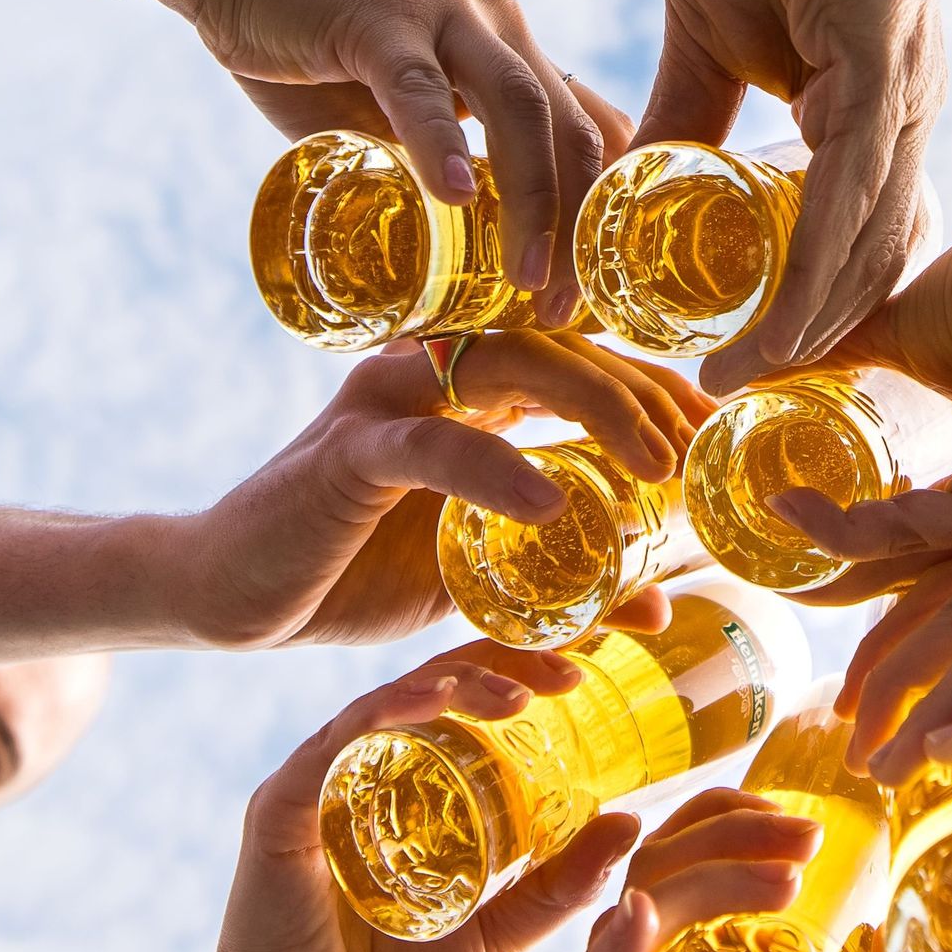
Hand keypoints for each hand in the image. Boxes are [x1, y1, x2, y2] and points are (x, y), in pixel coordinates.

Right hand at [139, 652, 667, 951]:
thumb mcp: (495, 935)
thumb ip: (555, 886)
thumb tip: (629, 823)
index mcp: (402, 795)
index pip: (466, 711)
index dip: (525, 677)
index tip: (595, 671)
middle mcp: (355, 778)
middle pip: (431, 690)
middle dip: (504, 665)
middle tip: (574, 670)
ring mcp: (312, 791)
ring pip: (387, 704)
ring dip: (458, 683)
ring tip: (524, 692)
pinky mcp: (276, 815)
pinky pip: (331, 744)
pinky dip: (385, 712)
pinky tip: (436, 700)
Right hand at [157, 0, 624, 323]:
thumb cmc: (313, 60)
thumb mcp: (395, 123)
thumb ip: (435, 168)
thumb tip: (463, 262)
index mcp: (512, 52)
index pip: (590, 132)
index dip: (603, 214)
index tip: (593, 291)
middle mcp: (499, 26)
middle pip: (573, 130)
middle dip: (579, 227)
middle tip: (564, 308)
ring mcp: (447, 16)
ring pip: (521, 109)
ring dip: (532, 200)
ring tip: (525, 276)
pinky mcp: (383, 19)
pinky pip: (422, 88)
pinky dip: (442, 144)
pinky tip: (454, 197)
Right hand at [172, 334, 711, 649]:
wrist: (230, 596)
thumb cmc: (354, 574)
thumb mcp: (476, 577)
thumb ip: (556, 576)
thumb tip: (658, 607)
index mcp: (468, 390)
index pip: (582, 357)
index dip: (658, 389)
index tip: (720, 439)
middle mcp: (432, 373)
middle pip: (563, 345)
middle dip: (646, 392)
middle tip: (705, 452)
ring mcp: (387, 403)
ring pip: (508, 366)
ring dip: (594, 408)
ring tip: (657, 467)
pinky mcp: (344, 454)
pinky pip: (431, 446)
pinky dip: (496, 469)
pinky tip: (553, 500)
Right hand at [639, 0, 943, 379]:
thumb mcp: (706, 25)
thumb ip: (685, 110)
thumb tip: (638, 181)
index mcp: (866, 104)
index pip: (846, 234)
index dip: (796, 306)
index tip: (726, 362)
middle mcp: (901, 114)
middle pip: (866, 263)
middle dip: (803, 343)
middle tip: (727, 401)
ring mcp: (903, 97)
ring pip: (861, 249)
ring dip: (800, 330)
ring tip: (729, 386)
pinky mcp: (885, 72)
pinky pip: (848, 203)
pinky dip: (807, 276)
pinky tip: (762, 328)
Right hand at [788, 162, 951, 573]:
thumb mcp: (902, 337)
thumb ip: (836, 361)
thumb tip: (748, 365)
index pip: (916, 536)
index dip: (843, 537)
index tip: (779, 517)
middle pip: (905, 564)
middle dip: (827, 574)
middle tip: (760, 557)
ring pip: (902, 554)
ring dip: (825, 548)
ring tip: (767, 514)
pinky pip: (910, 534)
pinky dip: (844, 527)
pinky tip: (793, 502)